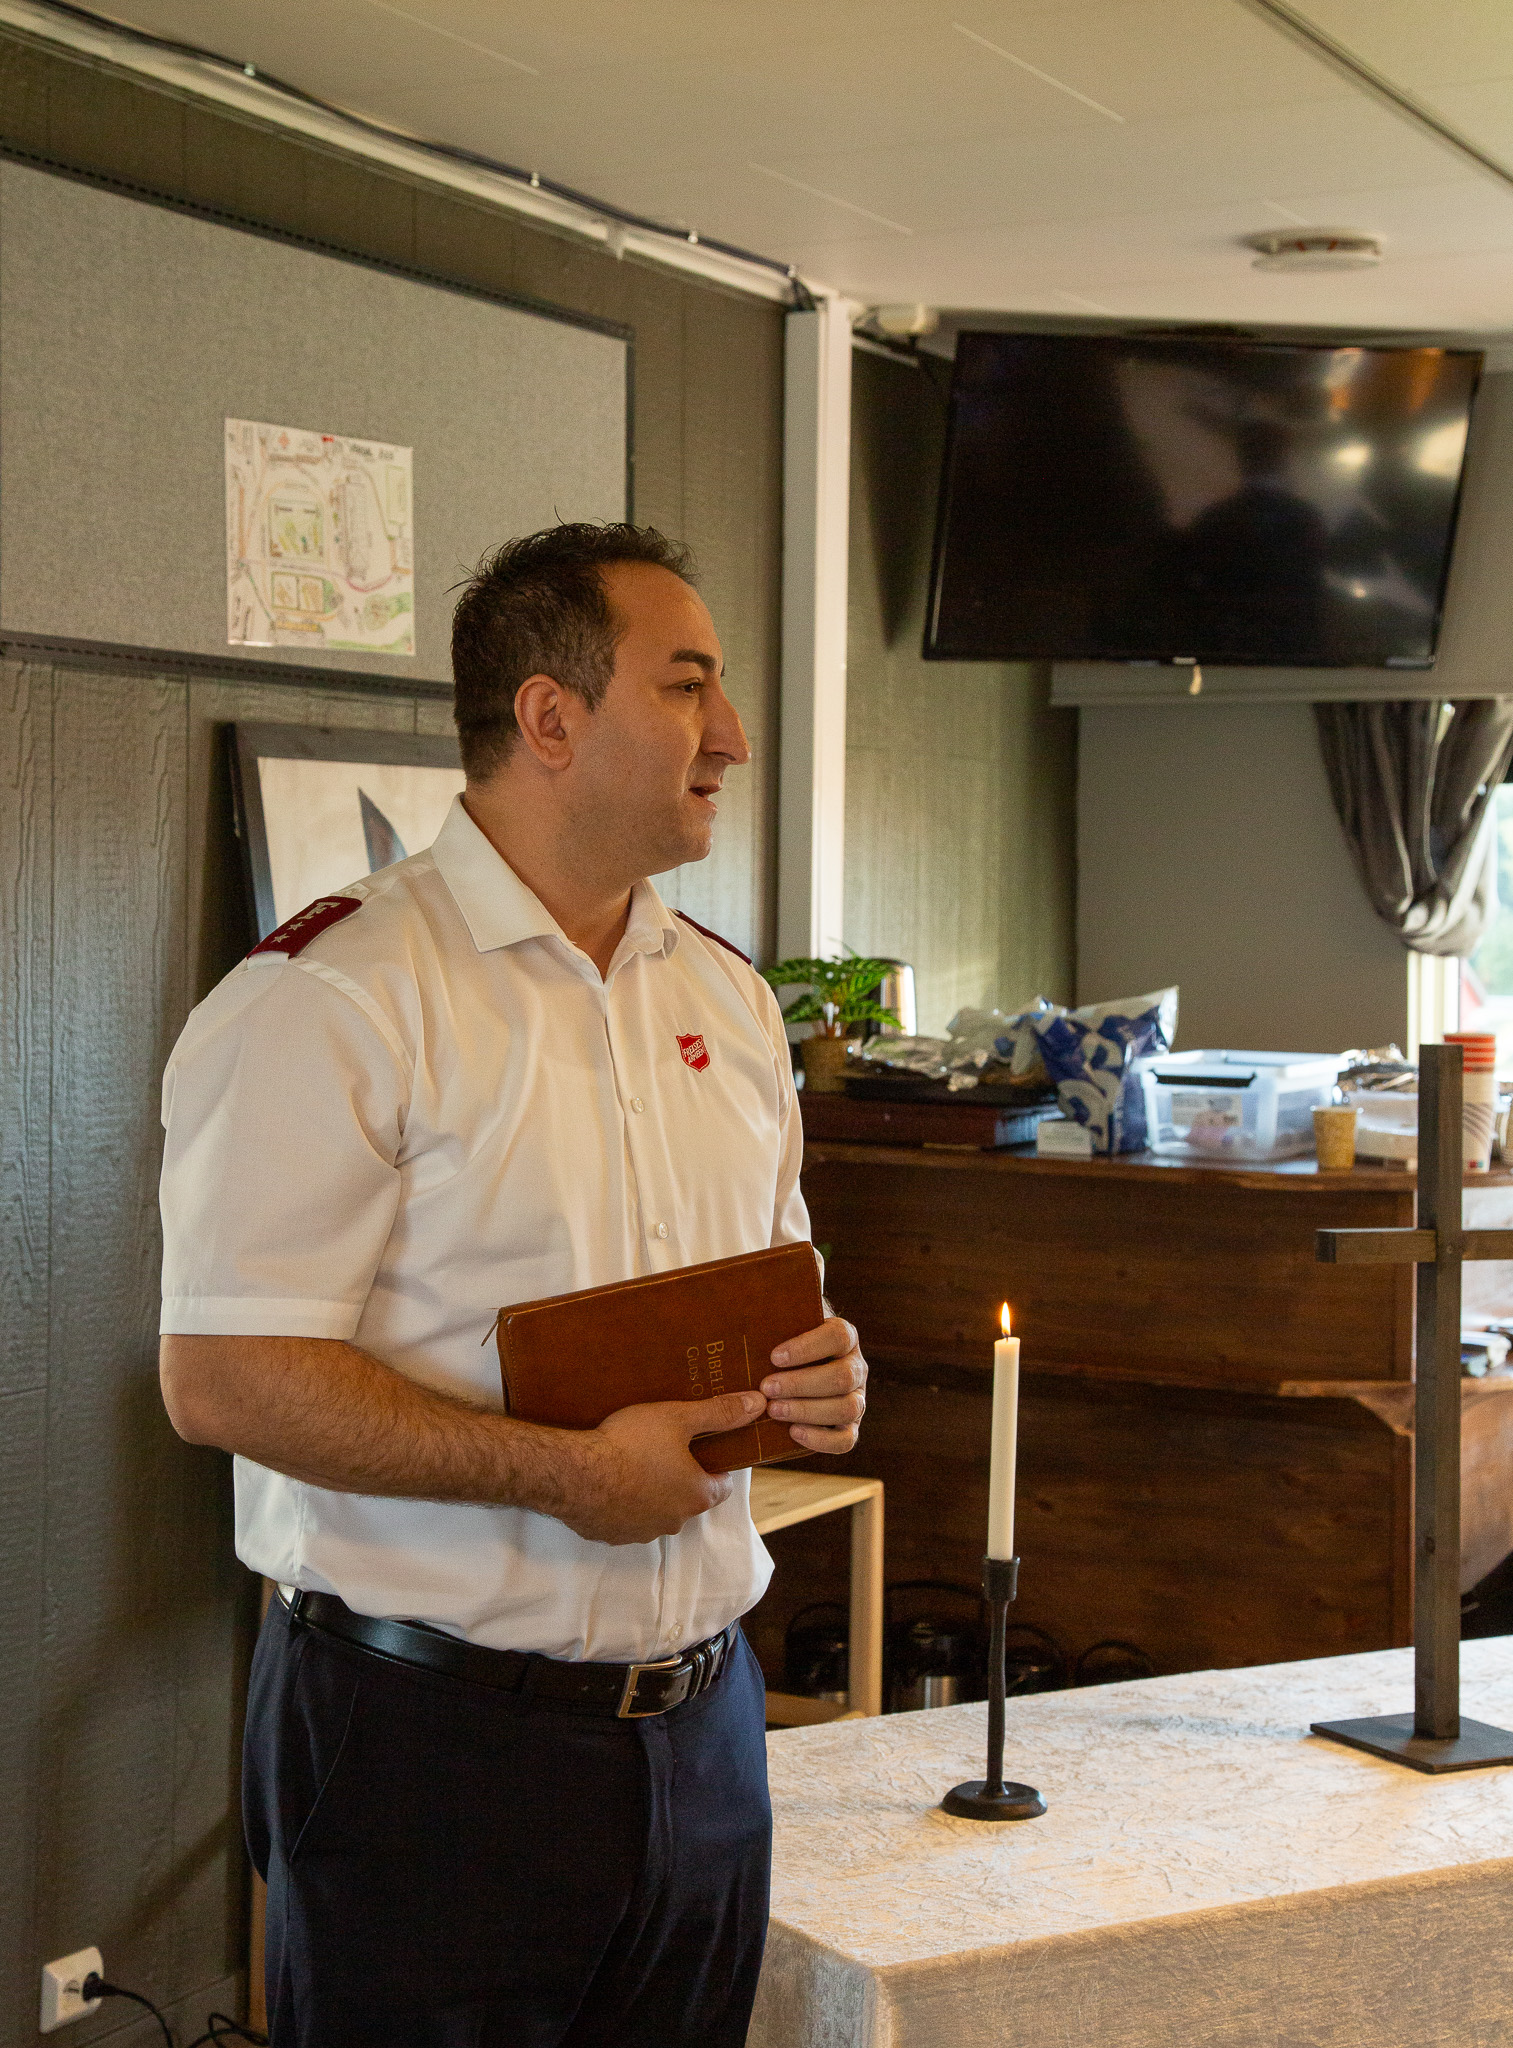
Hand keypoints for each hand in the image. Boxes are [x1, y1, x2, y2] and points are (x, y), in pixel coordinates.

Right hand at [561, 1388, 767, 1544]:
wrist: (574, 1473)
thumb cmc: (629, 1444)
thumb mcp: (678, 1418)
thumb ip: (719, 1413)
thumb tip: (758, 1404)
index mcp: (697, 1496)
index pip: (722, 1486)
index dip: (715, 1464)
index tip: (701, 1447)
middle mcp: (674, 1522)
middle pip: (689, 1498)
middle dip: (680, 1477)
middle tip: (663, 1447)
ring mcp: (641, 1533)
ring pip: (657, 1510)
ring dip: (651, 1492)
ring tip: (632, 1461)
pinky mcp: (611, 1535)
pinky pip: (625, 1518)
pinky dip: (623, 1503)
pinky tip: (608, 1480)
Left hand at [761, 1316, 866, 1454]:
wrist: (786, 1374)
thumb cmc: (779, 1348)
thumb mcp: (779, 1329)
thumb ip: (771, 1323)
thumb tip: (741, 1317)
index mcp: (844, 1337)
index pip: (838, 1336)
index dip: (808, 1347)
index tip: (774, 1356)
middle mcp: (855, 1368)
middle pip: (842, 1376)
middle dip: (801, 1384)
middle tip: (766, 1387)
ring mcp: (856, 1400)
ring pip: (847, 1408)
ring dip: (808, 1410)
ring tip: (773, 1410)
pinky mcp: (849, 1428)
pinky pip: (846, 1440)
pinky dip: (820, 1439)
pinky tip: (793, 1432)